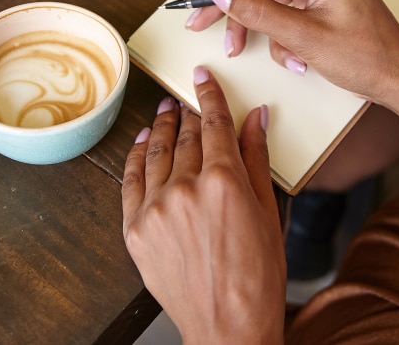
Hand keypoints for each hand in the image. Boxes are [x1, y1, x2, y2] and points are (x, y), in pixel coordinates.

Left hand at [121, 66, 284, 343]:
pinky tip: (143, 142)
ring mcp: (156, 208)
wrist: (227, 326)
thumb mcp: (268, 212)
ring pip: (156, 152)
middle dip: (186, 112)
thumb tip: (256, 119)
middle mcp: (186, 189)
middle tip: (186, 97)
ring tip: (164, 112)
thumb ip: (257, 159)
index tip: (202, 78)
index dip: (209, 95)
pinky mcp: (135, 229)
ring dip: (161, 127)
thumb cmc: (256, 277)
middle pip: (185, 135)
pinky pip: (131, 180)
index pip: (214, 123)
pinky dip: (136, 156)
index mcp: (225, 181)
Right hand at [184, 0, 398, 103]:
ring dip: (255, 26)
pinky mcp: (320, 4)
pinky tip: (291, 57)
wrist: (398, 79)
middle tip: (200, 19)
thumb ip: (259, 12)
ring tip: (240, 47)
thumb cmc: (368, 56)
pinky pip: (284, 14)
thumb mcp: (304, 37)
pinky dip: (278, 36)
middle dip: (231, 3)